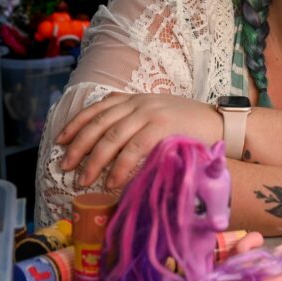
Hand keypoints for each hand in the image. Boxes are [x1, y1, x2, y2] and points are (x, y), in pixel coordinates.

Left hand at [56, 93, 219, 189]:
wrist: (221, 124)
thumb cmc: (190, 125)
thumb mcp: (159, 115)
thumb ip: (136, 122)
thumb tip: (108, 146)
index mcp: (136, 99)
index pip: (98, 108)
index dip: (76, 124)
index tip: (59, 140)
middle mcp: (139, 103)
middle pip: (99, 124)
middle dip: (78, 146)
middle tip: (65, 166)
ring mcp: (150, 114)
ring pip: (112, 137)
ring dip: (94, 161)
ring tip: (83, 180)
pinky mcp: (162, 128)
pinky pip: (133, 149)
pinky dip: (119, 167)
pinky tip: (111, 181)